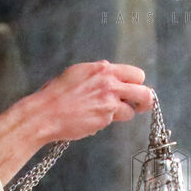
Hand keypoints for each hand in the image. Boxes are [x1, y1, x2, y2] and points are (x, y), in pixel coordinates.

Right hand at [27, 61, 153, 141]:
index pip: (136, 74)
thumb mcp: (78, 73)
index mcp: (103, 69)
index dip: (136, 84)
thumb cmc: (56, 94)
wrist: (45, 113)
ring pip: (131, 110)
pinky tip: (91, 119)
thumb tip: (109, 73)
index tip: (133, 90)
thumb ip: (97, 73)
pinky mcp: (105, 118)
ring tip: (106, 114)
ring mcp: (108, 101)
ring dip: (123, 114)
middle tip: (139, 106)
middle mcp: (109, 83)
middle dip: (144, 101)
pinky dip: (107, 122)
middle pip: (144, 92)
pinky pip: (114, 121)